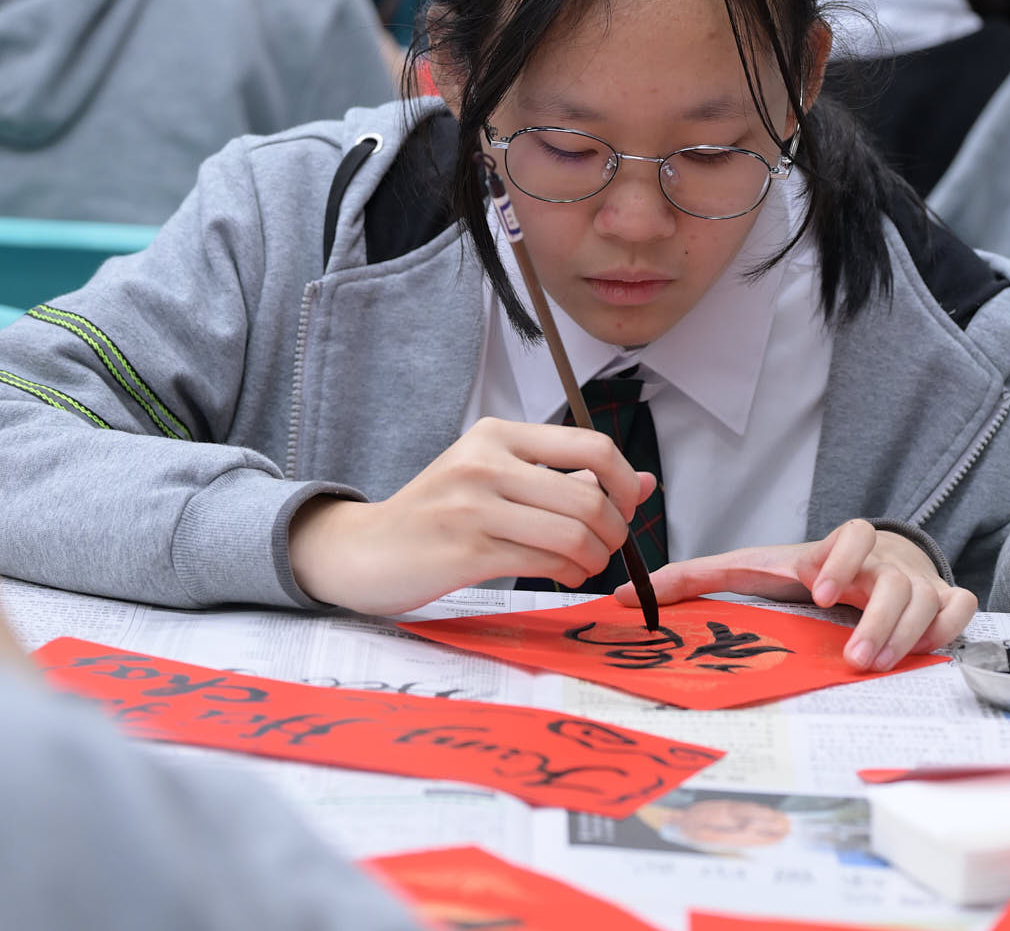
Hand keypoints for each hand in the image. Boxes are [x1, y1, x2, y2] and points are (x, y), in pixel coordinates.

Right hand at [288, 417, 655, 616]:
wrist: (364, 551)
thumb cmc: (439, 515)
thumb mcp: (498, 478)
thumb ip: (568, 476)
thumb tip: (645, 483)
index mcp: (497, 434)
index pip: (591, 444)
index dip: (623, 482)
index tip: (625, 508)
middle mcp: (485, 460)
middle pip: (588, 494)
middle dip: (614, 530)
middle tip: (608, 547)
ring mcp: (473, 505)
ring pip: (573, 531)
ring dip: (594, 557)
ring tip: (585, 565)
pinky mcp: (467, 549)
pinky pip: (545, 561)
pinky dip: (569, 573)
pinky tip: (563, 575)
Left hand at [613, 518, 975, 671]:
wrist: (875, 562)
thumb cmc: (806, 572)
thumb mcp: (753, 569)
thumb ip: (694, 579)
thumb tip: (620, 594)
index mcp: (836, 548)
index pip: (852, 534)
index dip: (841, 558)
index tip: (821, 591)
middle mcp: (881, 563)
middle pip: (896, 580)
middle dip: (878, 619)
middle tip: (855, 658)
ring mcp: (916, 582)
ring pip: (929, 600)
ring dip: (907, 634)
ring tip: (875, 665)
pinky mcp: (942, 603)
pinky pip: (960, 610)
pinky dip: (948, 629)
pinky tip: (924, 652)